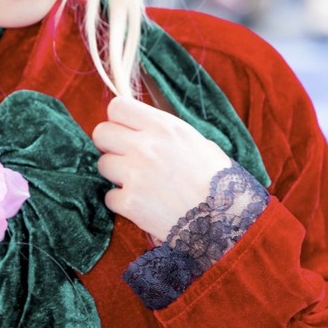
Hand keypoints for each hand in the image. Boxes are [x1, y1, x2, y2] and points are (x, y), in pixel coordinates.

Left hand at [92, 96, 231, 243]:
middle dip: (110, 145)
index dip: (118, 120)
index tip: (126, 131)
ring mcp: (135, 174)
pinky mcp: (129, 202)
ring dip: (116, 175)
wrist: (226, 220)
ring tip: (140, 184)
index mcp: (164, 127)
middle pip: (101, 133)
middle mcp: (145, 146)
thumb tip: (140, 129)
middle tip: (126, 157)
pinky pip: (109, 197)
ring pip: (103, 165)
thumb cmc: (218, 181)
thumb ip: (164, 133)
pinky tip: (144, 205)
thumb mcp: (197, 142)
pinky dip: (123, 203)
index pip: (117, 107)